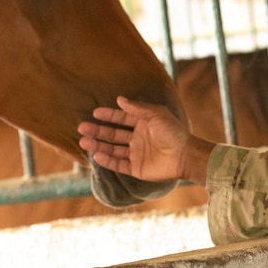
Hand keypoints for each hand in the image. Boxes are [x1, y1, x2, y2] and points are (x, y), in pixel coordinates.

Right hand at [78, 97, 212, 183]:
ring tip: (83, 141)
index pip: (121, 119)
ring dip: (98, 145)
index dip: (108, 116)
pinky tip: (97, 155)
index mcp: (143, 124)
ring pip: (113, 149)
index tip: (95, 113)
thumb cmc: (174, 132)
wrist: (185, 155)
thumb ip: (137, 108)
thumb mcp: (156, 114)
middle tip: (82, 128)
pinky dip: (108, 160)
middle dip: (98, 131)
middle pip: (113, 135)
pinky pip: (119, 164)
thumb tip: (119, 99)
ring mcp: (136, 154)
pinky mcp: (137, 168)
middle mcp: (138, 139)